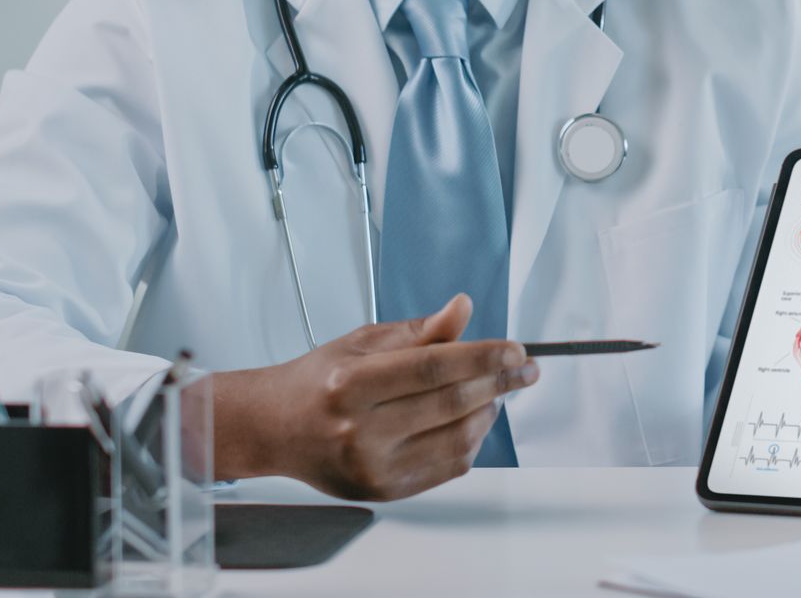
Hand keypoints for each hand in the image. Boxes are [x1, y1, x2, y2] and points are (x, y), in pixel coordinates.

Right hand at [211, 294, 538, 500]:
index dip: (483, 356)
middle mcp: (359, 430)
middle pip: (451, 404)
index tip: (516, 350)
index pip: (434, 368)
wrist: (276, 429)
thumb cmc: (317, 382)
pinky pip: (450, 467)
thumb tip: (462, 309)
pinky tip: (473, 419)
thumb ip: (419, 332)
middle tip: (524, 369)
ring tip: (494, 391)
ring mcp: (372, 467)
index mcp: (351, 384)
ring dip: (489, 412)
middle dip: (500, 382)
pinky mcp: (384, 491)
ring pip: (458, 439)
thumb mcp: (363, 343)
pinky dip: (472, 440)